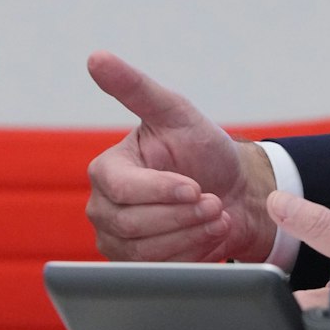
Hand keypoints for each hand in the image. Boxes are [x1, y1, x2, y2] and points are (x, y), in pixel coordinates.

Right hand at [86, 50, 278, 262]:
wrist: (233, 191)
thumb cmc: (202, 149)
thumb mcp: (175, 112)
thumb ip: (136, 88)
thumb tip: (96, 57)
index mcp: (105, 170)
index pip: (123, 189)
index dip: (162, 191)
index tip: (197, 186)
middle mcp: (103, 207)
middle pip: (134, 226)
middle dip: (183, 215)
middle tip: (215, 202)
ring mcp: (116, 241)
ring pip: (146, 253)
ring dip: (191, 234)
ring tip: (217, 215)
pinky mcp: (135, 269)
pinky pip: (159, 272)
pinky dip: (192, 253)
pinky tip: (209, 233)